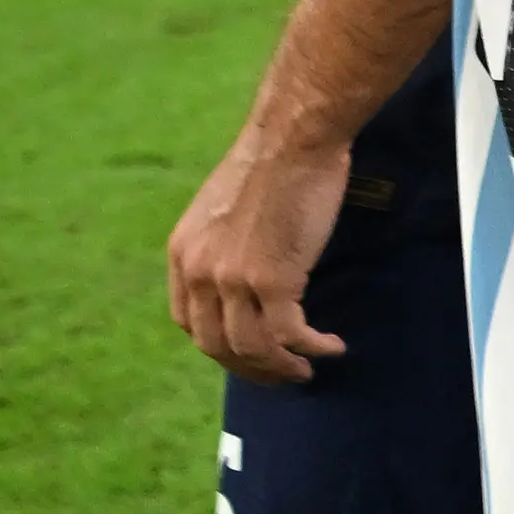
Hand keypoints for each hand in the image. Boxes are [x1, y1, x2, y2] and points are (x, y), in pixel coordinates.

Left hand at [167, 126, 354, 383]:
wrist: (295, 139)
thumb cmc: (273, 163)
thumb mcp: (225, 209)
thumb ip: (223, 245)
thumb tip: (244, 271)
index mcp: (183, 253)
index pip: (190, 323)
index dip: (220, 346)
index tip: (250, 353)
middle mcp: (200, 272)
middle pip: (217, 345)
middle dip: (251, 368)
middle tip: (282, 374)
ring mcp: (233, 279)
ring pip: (251, 348)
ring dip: (280, 368)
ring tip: (306, 370)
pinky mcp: (273, 281)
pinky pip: (289, 335)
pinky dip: (310, 348)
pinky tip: (331, 347)